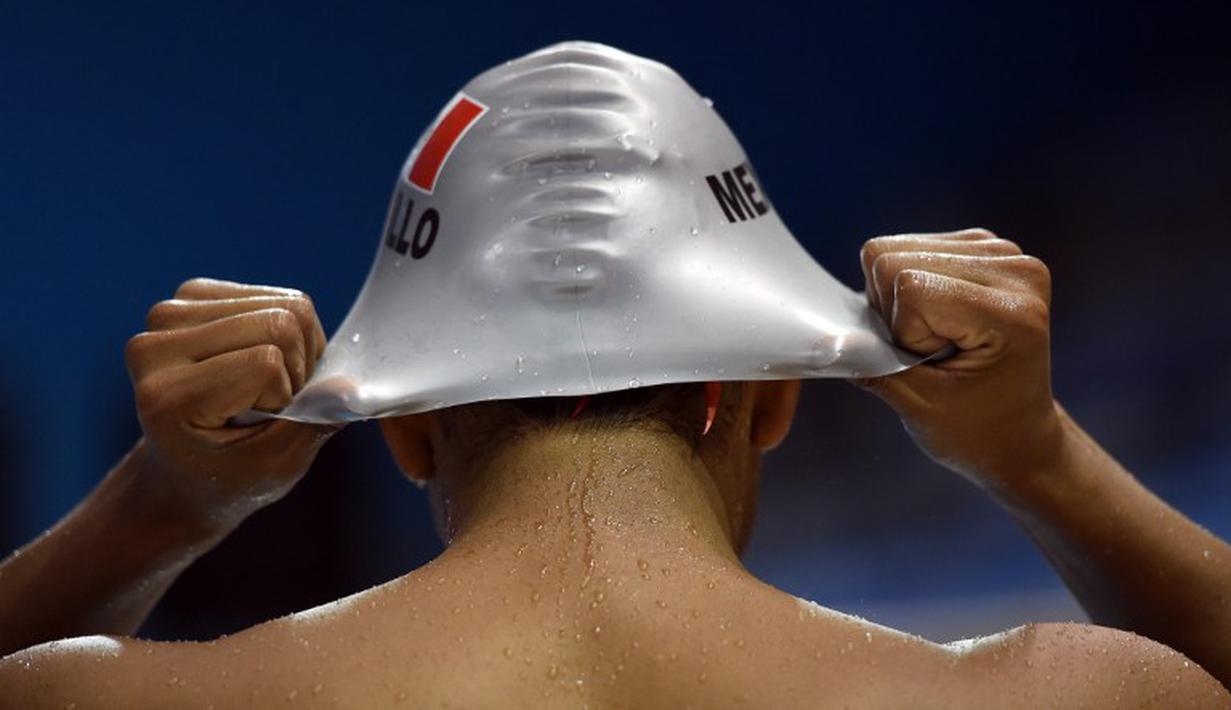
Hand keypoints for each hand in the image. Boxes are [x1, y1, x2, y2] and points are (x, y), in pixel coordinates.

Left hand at [124, 278, 339, 530]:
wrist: (185, 469)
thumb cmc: (231, 475)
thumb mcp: (278, 465)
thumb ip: (315, 422)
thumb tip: (350, 385)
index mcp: (165, 396)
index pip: (267, 361)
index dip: (286, 396)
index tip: (261, 427)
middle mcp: (152, 346)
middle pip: (281, 322)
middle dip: (297, 368)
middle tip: (270, 404)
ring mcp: (167, 315)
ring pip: (285, 305)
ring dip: (296, 349)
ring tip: (263, 385)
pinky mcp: (189, 297)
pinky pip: (276, 296)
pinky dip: (287, 331)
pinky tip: (258, 360)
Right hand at [853, 229, 1062, 489]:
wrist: (1017, 434)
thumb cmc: (975, 430)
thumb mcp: (919, 407)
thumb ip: (870, 367)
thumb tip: (819, 341)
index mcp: (1012, 312)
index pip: (909, 286)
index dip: (900, 332)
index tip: (932, 365)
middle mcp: (1016, 268)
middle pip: (895, 259)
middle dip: (893, 311)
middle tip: (928, 351)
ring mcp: (1006, 252)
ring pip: (897, 249)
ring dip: (898, 297)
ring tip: (936, 335)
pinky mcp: (988, 246)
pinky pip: (911, 246)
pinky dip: (909, 284)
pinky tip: (939, 316)